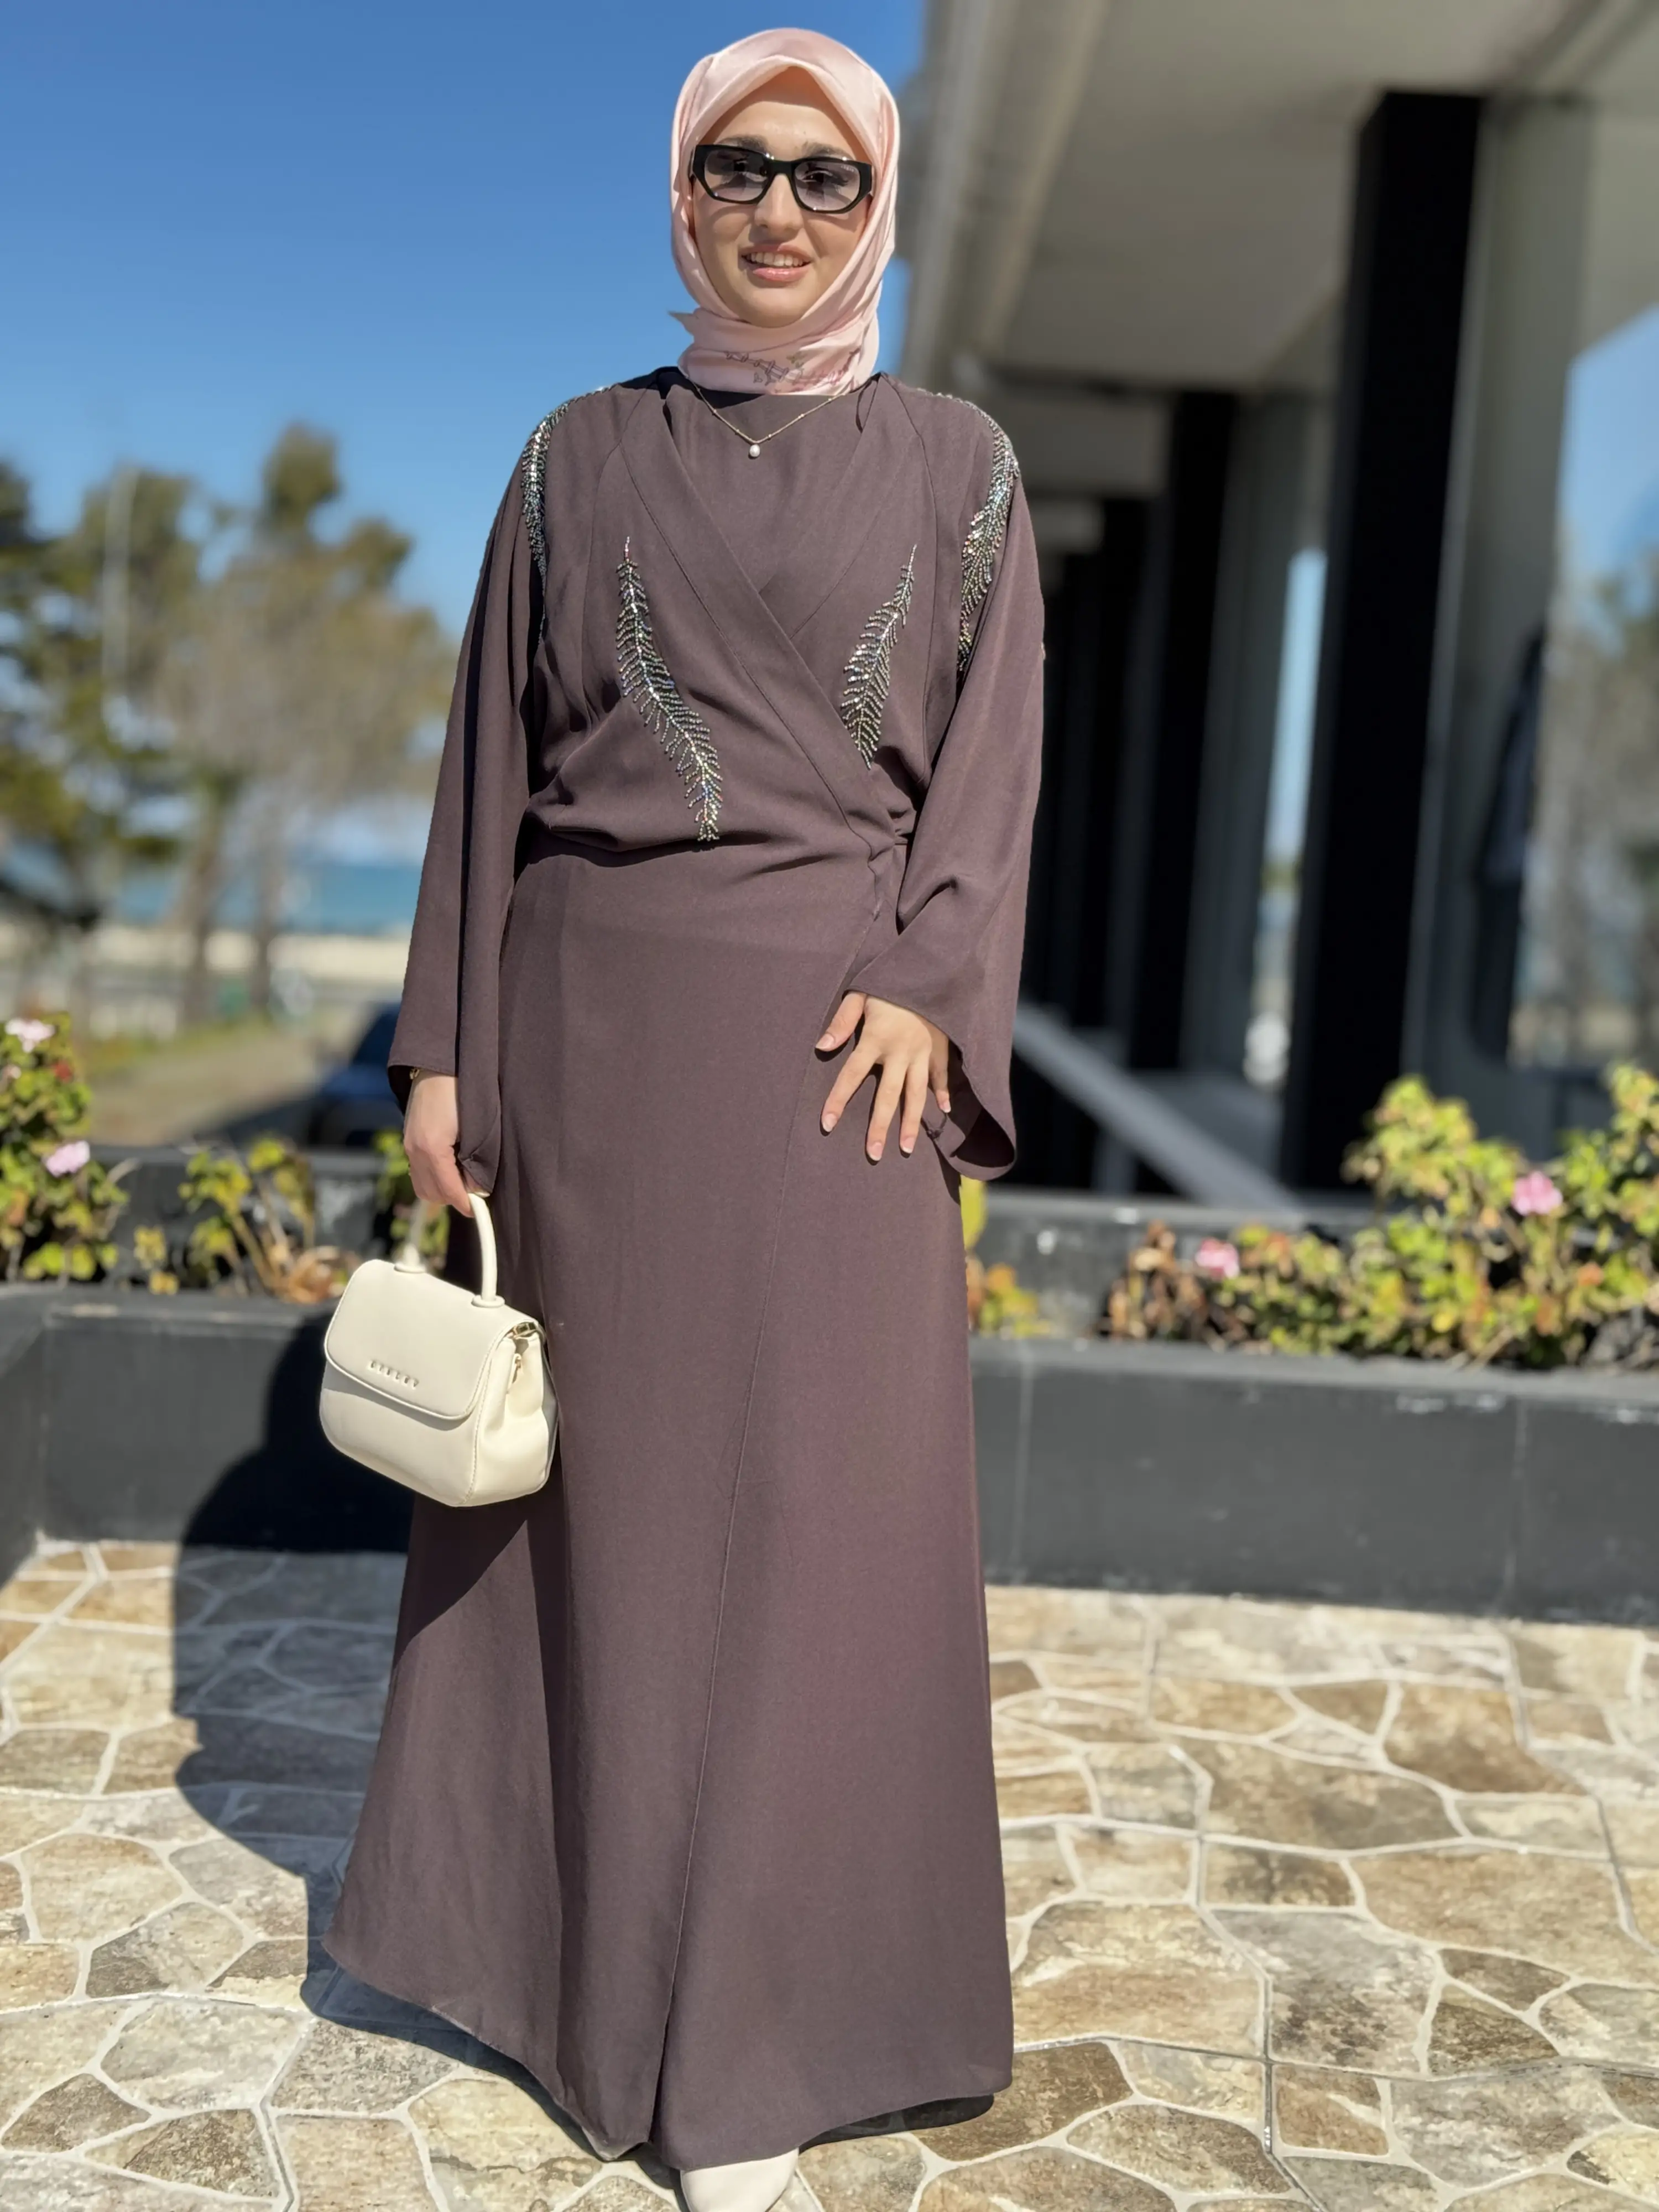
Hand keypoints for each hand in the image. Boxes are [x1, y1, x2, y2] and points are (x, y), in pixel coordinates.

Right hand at [402, 1073, 475, 1214]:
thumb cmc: (464, 1091)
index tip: (476, 1210)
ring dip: (440, 1188)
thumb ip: (475, 1162)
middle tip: (472, 1194)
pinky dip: (432, 1176)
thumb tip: (476, 1187)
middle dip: (451, 1198)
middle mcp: (414, 1149)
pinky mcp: (409, 1137)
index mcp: (431, 1148)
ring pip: (421, 1183)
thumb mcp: (477, 1128)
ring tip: (461, 1181)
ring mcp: (408, 1143)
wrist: (441, 1063)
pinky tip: (449, 1167)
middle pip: (429, 1192)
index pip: (447, 1189)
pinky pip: (417, 1169)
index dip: (464, 1203)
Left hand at [817, 993, 949, 1161]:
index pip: (851, 1074)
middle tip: (873, 1154)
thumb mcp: (860, 993)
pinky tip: (942, 1112)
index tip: (827, 1124)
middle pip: (888, 1095)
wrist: (933, 967)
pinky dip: (942, 1093)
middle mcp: (901, 1051)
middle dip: (879, 1126)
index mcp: (877, 1038)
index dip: (838, 1100)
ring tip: (906, 1147)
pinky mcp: (941, 1048)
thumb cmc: (890, 981)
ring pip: (917, 1094)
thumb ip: (841, 1021)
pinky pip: (942, 1075)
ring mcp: (924, 1052)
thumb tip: (821, 1046)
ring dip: (911, 1122)